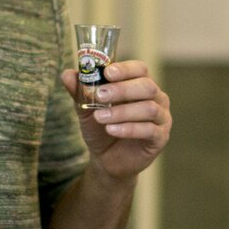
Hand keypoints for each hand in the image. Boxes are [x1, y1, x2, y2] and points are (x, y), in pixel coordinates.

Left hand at [57, 59, 170, 180]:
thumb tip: (67, 74)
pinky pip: (149, 130)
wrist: (106, 159)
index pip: (140, 69)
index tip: (107, 72)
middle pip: (147, 87)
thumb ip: (80, 91)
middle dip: (122, 90)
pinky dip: (129, 129)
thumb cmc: (100, 128)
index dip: (125, 69)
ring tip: (100, 117)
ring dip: (122, 112)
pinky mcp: (160, 138)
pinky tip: (111, 130)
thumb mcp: (86, 109)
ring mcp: (161, 118)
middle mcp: (156, 98)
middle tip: (100, 95)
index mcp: (140, 84)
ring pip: (148, 109)